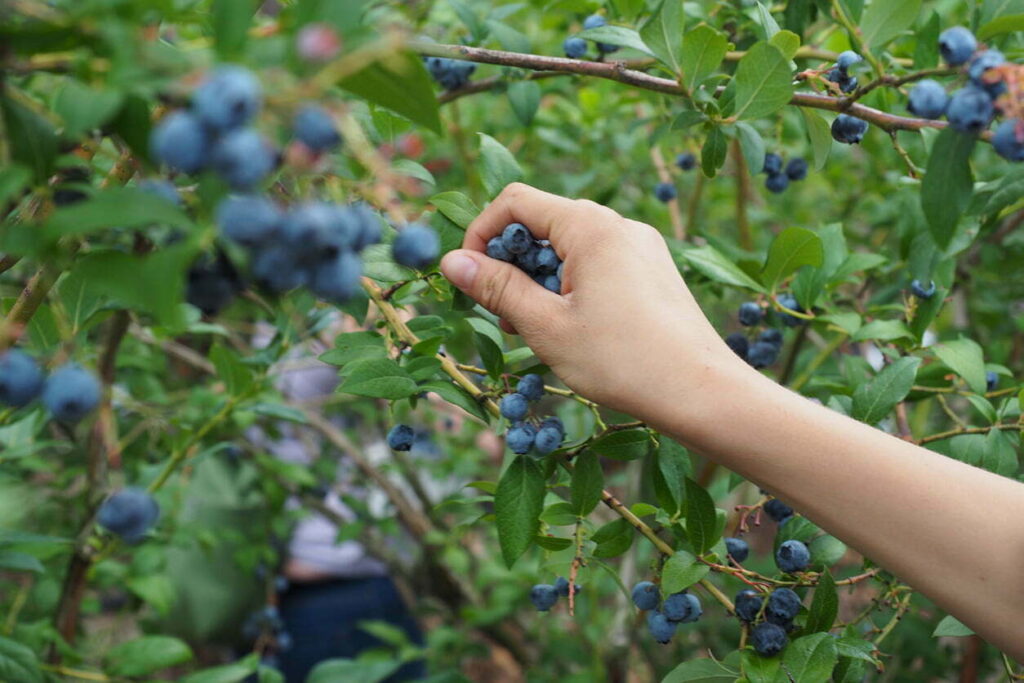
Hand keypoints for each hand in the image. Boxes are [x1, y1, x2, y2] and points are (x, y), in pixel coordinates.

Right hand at [439, 183, 743, 424]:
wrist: (703, 392)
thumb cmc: (623, 361)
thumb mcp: (546, 327)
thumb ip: (497, 289)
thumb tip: (450, 261)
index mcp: (591, 227)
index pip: (515, 201)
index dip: (481, 234)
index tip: (469, 278)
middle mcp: (619, 225)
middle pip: (544, 222)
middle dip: (512, 262)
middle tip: (503, 316)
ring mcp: (641, 246)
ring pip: (570, 247)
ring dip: (540, 279)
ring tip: (538, 330)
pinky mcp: (653, 270)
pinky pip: (598, 263)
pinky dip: (572, 286)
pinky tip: (574, 329)